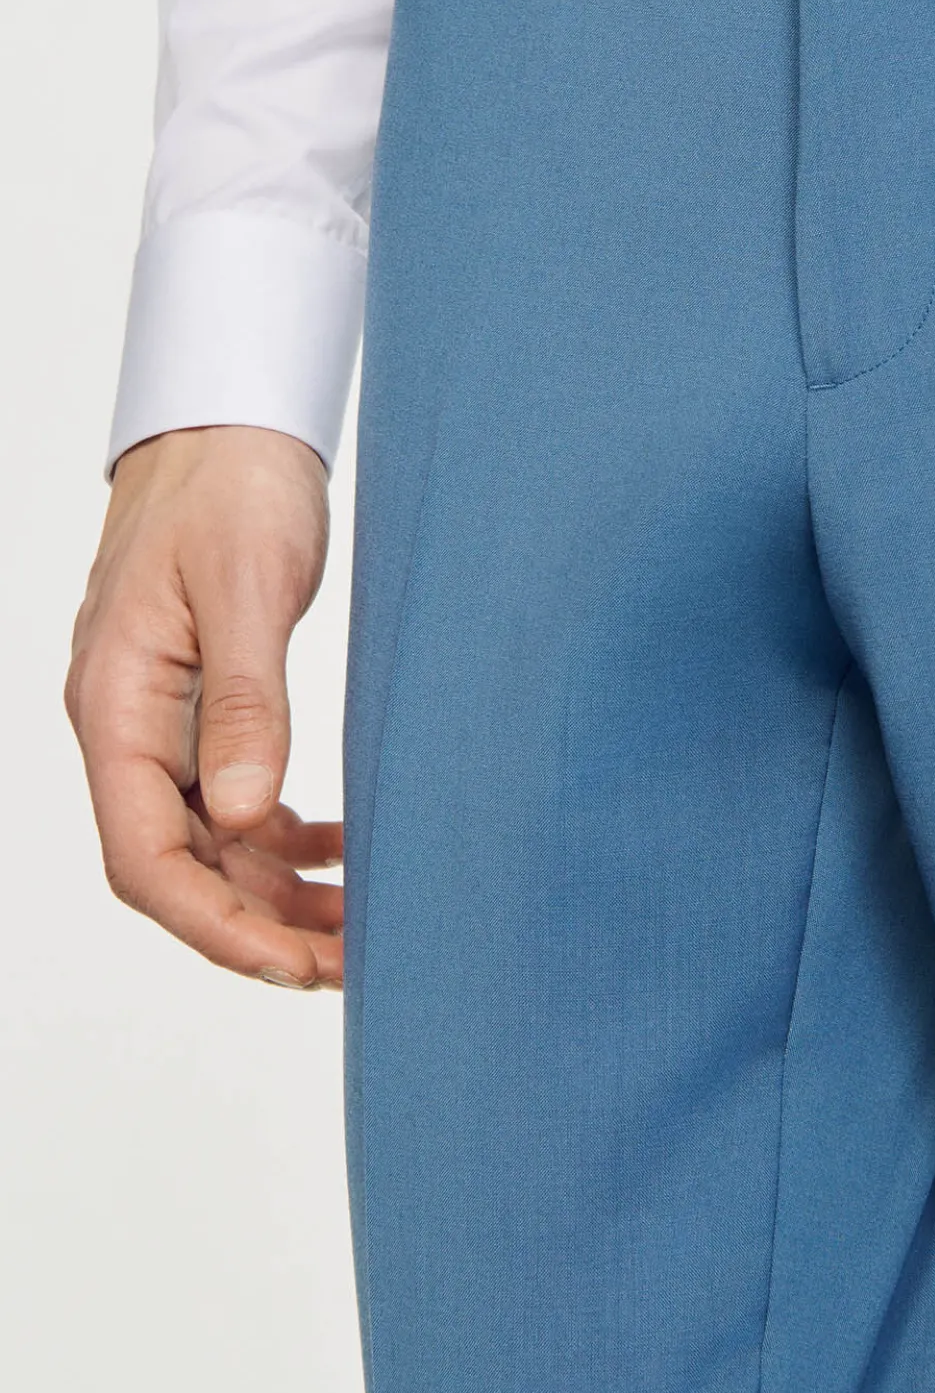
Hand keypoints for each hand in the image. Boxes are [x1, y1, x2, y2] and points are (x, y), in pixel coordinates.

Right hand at [66, 426, 342, 988]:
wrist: (230, 427)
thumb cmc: (230, 490)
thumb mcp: (247, 590)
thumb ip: (248, 702)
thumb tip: (251, 814)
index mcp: (117, 707)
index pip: (149, 858)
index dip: (218, 927)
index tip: (295, 965)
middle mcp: (128, 726)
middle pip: (180, 867)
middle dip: (257, 927)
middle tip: (350, 963)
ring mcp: (163, 719)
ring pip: (212, 842)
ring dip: (276, 893)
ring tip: (358, 924)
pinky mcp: (204, 704)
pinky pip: (234, 798)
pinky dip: (285, 837)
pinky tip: (341, 848)